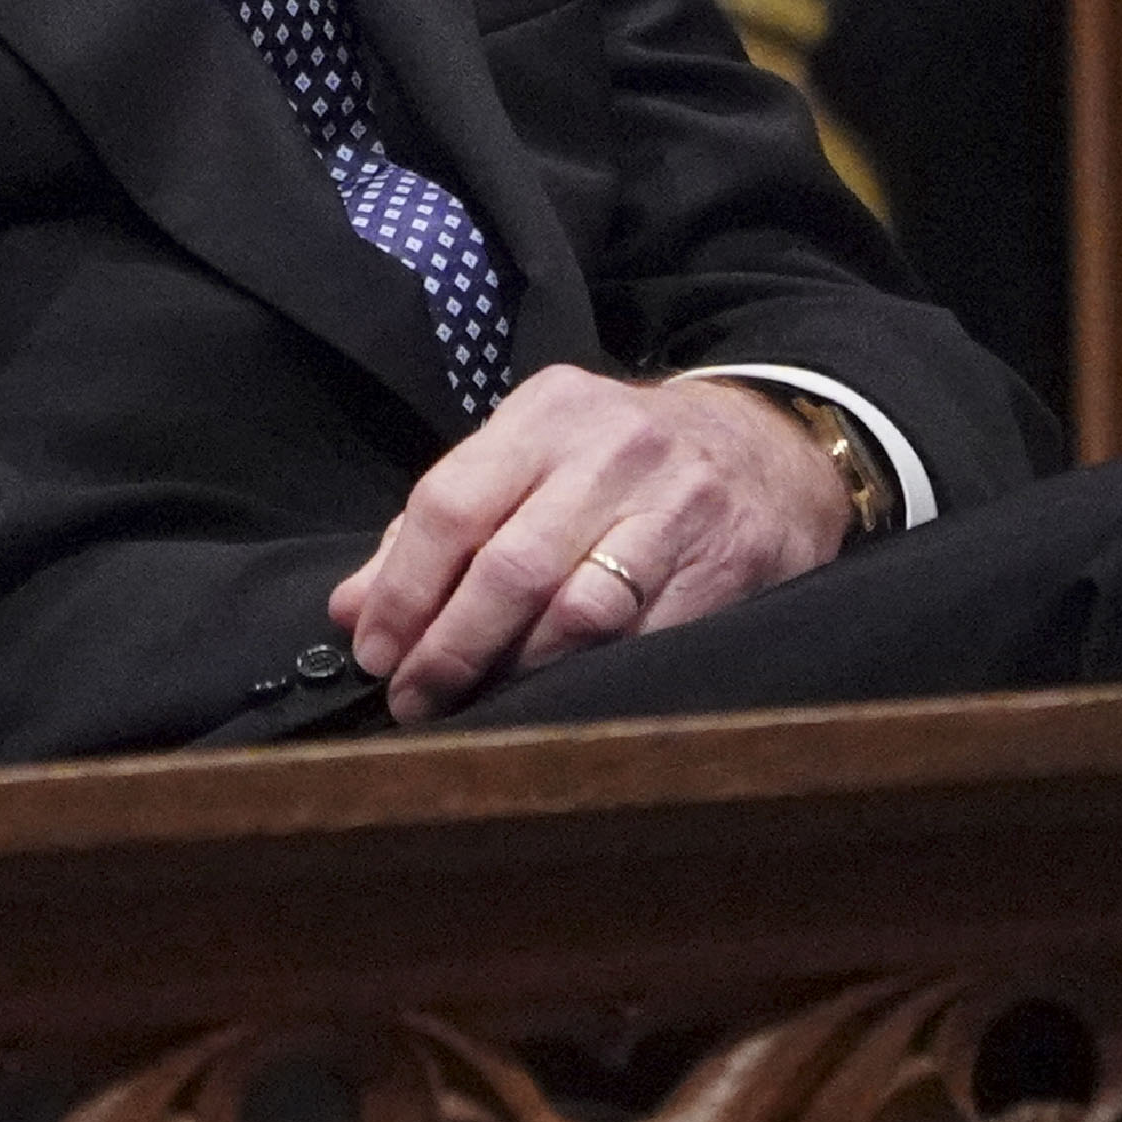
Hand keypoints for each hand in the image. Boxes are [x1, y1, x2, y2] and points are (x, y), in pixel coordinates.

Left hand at [326, 368, 846, 722]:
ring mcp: (678, 506)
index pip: (448, 503)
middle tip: (415, 699)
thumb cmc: (622, 464)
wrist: (770, 449)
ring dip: (515, 674)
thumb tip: (352, 608)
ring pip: (578, 612)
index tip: (374, 651)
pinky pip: (646, 640)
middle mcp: (611, 450)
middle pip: (507, 565)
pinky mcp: (731, 562)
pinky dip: (592, 680)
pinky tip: (558, 703)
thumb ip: (441, 525)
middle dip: (448, 646)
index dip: (402, 590)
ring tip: (478, 708)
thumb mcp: (532, 457)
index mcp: (546, 413)